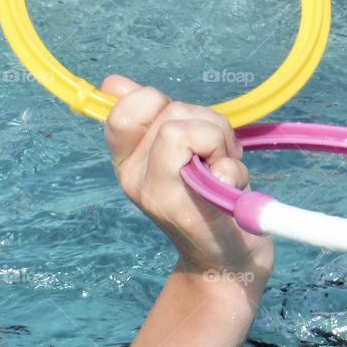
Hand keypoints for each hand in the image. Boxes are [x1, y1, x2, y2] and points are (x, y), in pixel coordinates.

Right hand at [101, 75, 272, 279]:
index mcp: (128, 163)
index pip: (125, 110)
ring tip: (221, 174)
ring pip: (192, 127)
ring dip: (223, 144)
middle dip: (207, 124)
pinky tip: (229, 194)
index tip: (182, 131)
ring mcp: (158, 195)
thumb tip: (112, 84)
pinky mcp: (186, 209)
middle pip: (173, 111)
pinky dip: (234, 169)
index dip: (159, 104)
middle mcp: (135, 179)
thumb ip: (151, 120)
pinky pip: (215, 159)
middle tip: (213, 158)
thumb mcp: (178, 154)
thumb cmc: (208, 202)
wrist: (227, 263)